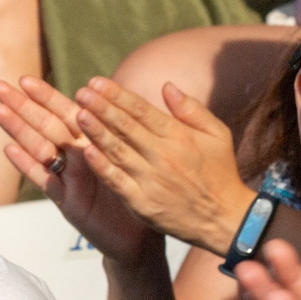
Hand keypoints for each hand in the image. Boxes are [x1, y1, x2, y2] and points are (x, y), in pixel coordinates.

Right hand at [0, 77, 155, 264]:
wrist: (139, 237)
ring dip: (18, 130)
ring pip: (40, 150)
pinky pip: (47, 181)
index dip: (47, 97)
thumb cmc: (140, 193)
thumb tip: (118, 98)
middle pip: (46, 127)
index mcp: (95, 143)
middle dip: (22, 106)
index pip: (67, 113)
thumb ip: (123, 131)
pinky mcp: (68, 202)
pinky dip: (28, 165)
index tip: (26, 78)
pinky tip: (9, 149)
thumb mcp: (136, 157)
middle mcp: (77, 159)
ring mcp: (68, 180)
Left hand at [69, 76, 256, 251]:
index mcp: (180, 136)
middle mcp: (163, 155)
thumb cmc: (220, 172)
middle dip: (101, 107)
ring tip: (77, 114)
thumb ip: (192, 109)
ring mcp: (151, 179)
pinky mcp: (142, 202)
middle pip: (127, 127)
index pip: (143, 110)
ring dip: (96, 132)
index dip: (118, 95)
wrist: (223, 218)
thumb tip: (167, 86)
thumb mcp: (218, 134)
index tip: (97, 81)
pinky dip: (101, 167)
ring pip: (118, 151)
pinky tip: (85, 152)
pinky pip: (117, 181)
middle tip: (81, 92)